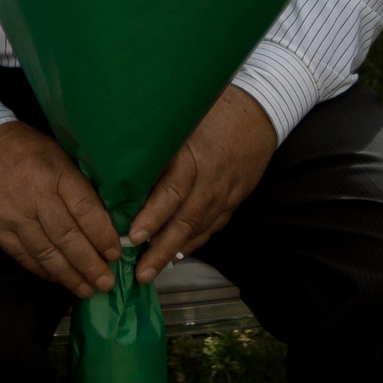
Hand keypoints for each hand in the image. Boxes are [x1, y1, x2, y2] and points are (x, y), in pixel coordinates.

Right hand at [0, 121, 120, 298]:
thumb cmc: (22, 145)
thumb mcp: (55, 152)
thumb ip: (76, 181)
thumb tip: (104, 215)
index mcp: (54, 172)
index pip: (84, 209)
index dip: (102, 235)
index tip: (115, 252)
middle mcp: (34, 196)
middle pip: (67, 237)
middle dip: (90, 264)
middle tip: (106, 282)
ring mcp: (13, 215)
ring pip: (46, 252)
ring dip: (69, 275)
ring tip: (87, 289)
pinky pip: (23, 255)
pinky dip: (42, 271)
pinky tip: (58, 279)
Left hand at [128, 86, 275, 280]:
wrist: (261, 112)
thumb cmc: (214, 110)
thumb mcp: (183, 119)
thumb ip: (158, 142)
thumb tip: (121, 160)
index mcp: (195, 156)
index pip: (173, 192)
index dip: (154, 216)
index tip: (134, 235)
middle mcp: (211, 180)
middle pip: (185, 220)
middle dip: (161, 249)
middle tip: (141, 272)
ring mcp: (225, 194)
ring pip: (198, 229)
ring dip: (174, 251)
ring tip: (152, 270)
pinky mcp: (233, 200)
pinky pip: (212, 227)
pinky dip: (194, 243)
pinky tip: (177, 254)